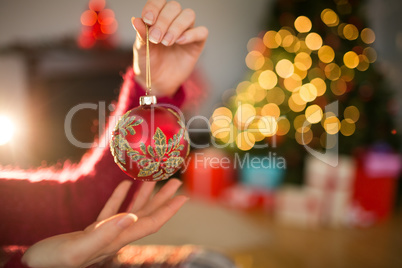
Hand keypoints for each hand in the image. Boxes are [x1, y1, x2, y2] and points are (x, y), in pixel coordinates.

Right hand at [22, 179, 186, 267]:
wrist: (33, 267)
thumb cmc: (53, 262)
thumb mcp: (78, 249)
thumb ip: (105, 233)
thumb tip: (131, 216)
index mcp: (116, 239)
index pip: (150, 223)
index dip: (168, 210)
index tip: (182, 196)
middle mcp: (115, 236)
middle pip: (146, 214)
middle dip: (162, 198)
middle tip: (174, 181)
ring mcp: (104, 233)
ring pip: (130, 210)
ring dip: (143, 194)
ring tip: (152, 177)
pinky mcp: (91, 231)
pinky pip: (111, 210)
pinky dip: (120, 197)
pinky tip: (124, 185)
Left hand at [132, 0, 207, 96]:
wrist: (157, 82)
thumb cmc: (148, 63)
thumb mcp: (141, 50)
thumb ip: (141, 35)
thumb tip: (136, 20)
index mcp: (157, 18)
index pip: (158, 2)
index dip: (154, 8)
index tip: (148, 20)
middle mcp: (173, 21)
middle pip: (174, 7)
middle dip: (164, 21)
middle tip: (156, 38)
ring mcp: (186, 31)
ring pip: (188, 15)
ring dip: (176, 26)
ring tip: (166, 42)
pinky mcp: (197, 43)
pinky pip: (202, 31)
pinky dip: (192, 34)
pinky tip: (180, 42)